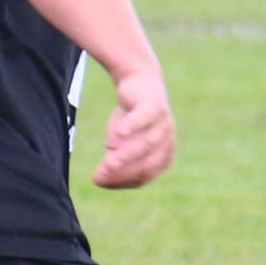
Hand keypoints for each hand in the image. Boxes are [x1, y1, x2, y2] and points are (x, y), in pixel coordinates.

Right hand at [92, 62, 174, 189]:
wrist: (137, 83)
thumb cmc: (129, 120)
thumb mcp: (118, 144)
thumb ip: (112, 162)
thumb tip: (98, 179)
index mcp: (162, 157)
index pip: (144, 177)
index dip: (122, 181)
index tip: (100, 180)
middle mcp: (167, 143)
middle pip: (148, 165)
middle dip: (124, 172)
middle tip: (102, 174)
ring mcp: (164, 124)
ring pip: (147, 144)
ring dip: (126, 155)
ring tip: (108, 163)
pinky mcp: (154, 106)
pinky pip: (144, 118)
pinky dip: (132, 127)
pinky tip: (118, 133)